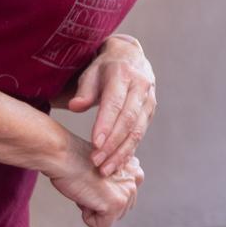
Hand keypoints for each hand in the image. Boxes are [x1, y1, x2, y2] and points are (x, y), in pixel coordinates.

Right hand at [47, 145, 143, 226]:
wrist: (64, 155)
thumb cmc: (74, 160)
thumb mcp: (101, 168)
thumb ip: (114, 181)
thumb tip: (110, 198)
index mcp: (134, 169)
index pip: (123, 197)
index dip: (102, 193)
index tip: (93, 178)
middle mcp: (135, 179)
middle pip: (119, 210)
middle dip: (101, 203)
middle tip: (88, 184)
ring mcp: (128, 191)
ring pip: (111, 218)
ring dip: (94, 208)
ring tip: (87, 188)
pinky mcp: (117, 203)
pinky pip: (102, 226)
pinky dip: (88, 218)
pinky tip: (85, 196)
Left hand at [66, 35, 155, 174]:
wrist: (130, 57)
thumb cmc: (104, 68)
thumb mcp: (91, 73)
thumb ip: (83, 90)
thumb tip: (75, 106)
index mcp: (123, 74)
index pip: (115, 104)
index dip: (106, 125)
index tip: (95, 145)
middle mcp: (141, 87)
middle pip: (128, 121)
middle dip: (113, 145)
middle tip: (97, 163)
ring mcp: (149, 100)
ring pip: (137, 131)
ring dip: (122, 153)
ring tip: (106, 169)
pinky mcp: (150, 111)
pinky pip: (140, 134)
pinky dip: (129, 150)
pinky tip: (117, 163)